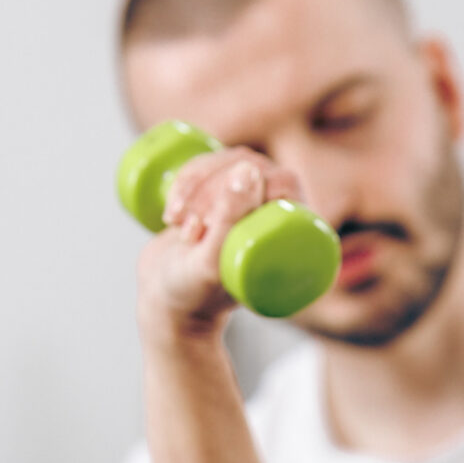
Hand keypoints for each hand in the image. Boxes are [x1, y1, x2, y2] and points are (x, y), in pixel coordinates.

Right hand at [135, 147, 311, 343]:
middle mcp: (279, 211)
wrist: (167, 302)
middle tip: (191, 231)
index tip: (209, 226)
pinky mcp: (220, 192)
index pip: (282, 181)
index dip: (243, 192)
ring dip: (194, 186)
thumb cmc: (195, 293)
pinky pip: (206, 164)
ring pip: (226, 160)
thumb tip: (249, 169)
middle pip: (251, 164)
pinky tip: (173, 212)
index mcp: (296, 233)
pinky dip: (184, 182)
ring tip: (180, 227)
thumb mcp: (210, 263)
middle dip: (211, 191)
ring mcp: (249, 199)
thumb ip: (230, 221)